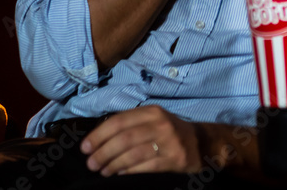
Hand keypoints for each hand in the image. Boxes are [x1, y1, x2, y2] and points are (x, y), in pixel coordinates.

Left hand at [81, 106, 201, 175]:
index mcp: (152, 111)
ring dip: (113, 164)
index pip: (119, 121)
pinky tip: (120, 174)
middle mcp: (161, 124)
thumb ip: (130, 124)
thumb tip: (97, 138)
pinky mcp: (174, 158)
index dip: (98, 135)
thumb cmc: (169, 132)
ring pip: (133, 154)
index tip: (85, 147)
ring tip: (103, 171)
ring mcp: (169, 142)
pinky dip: (129, 171)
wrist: (201, 143)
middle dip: (103, 153)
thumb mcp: (153, 120)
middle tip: (91, 164)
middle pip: (124, 139)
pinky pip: (146, 167)